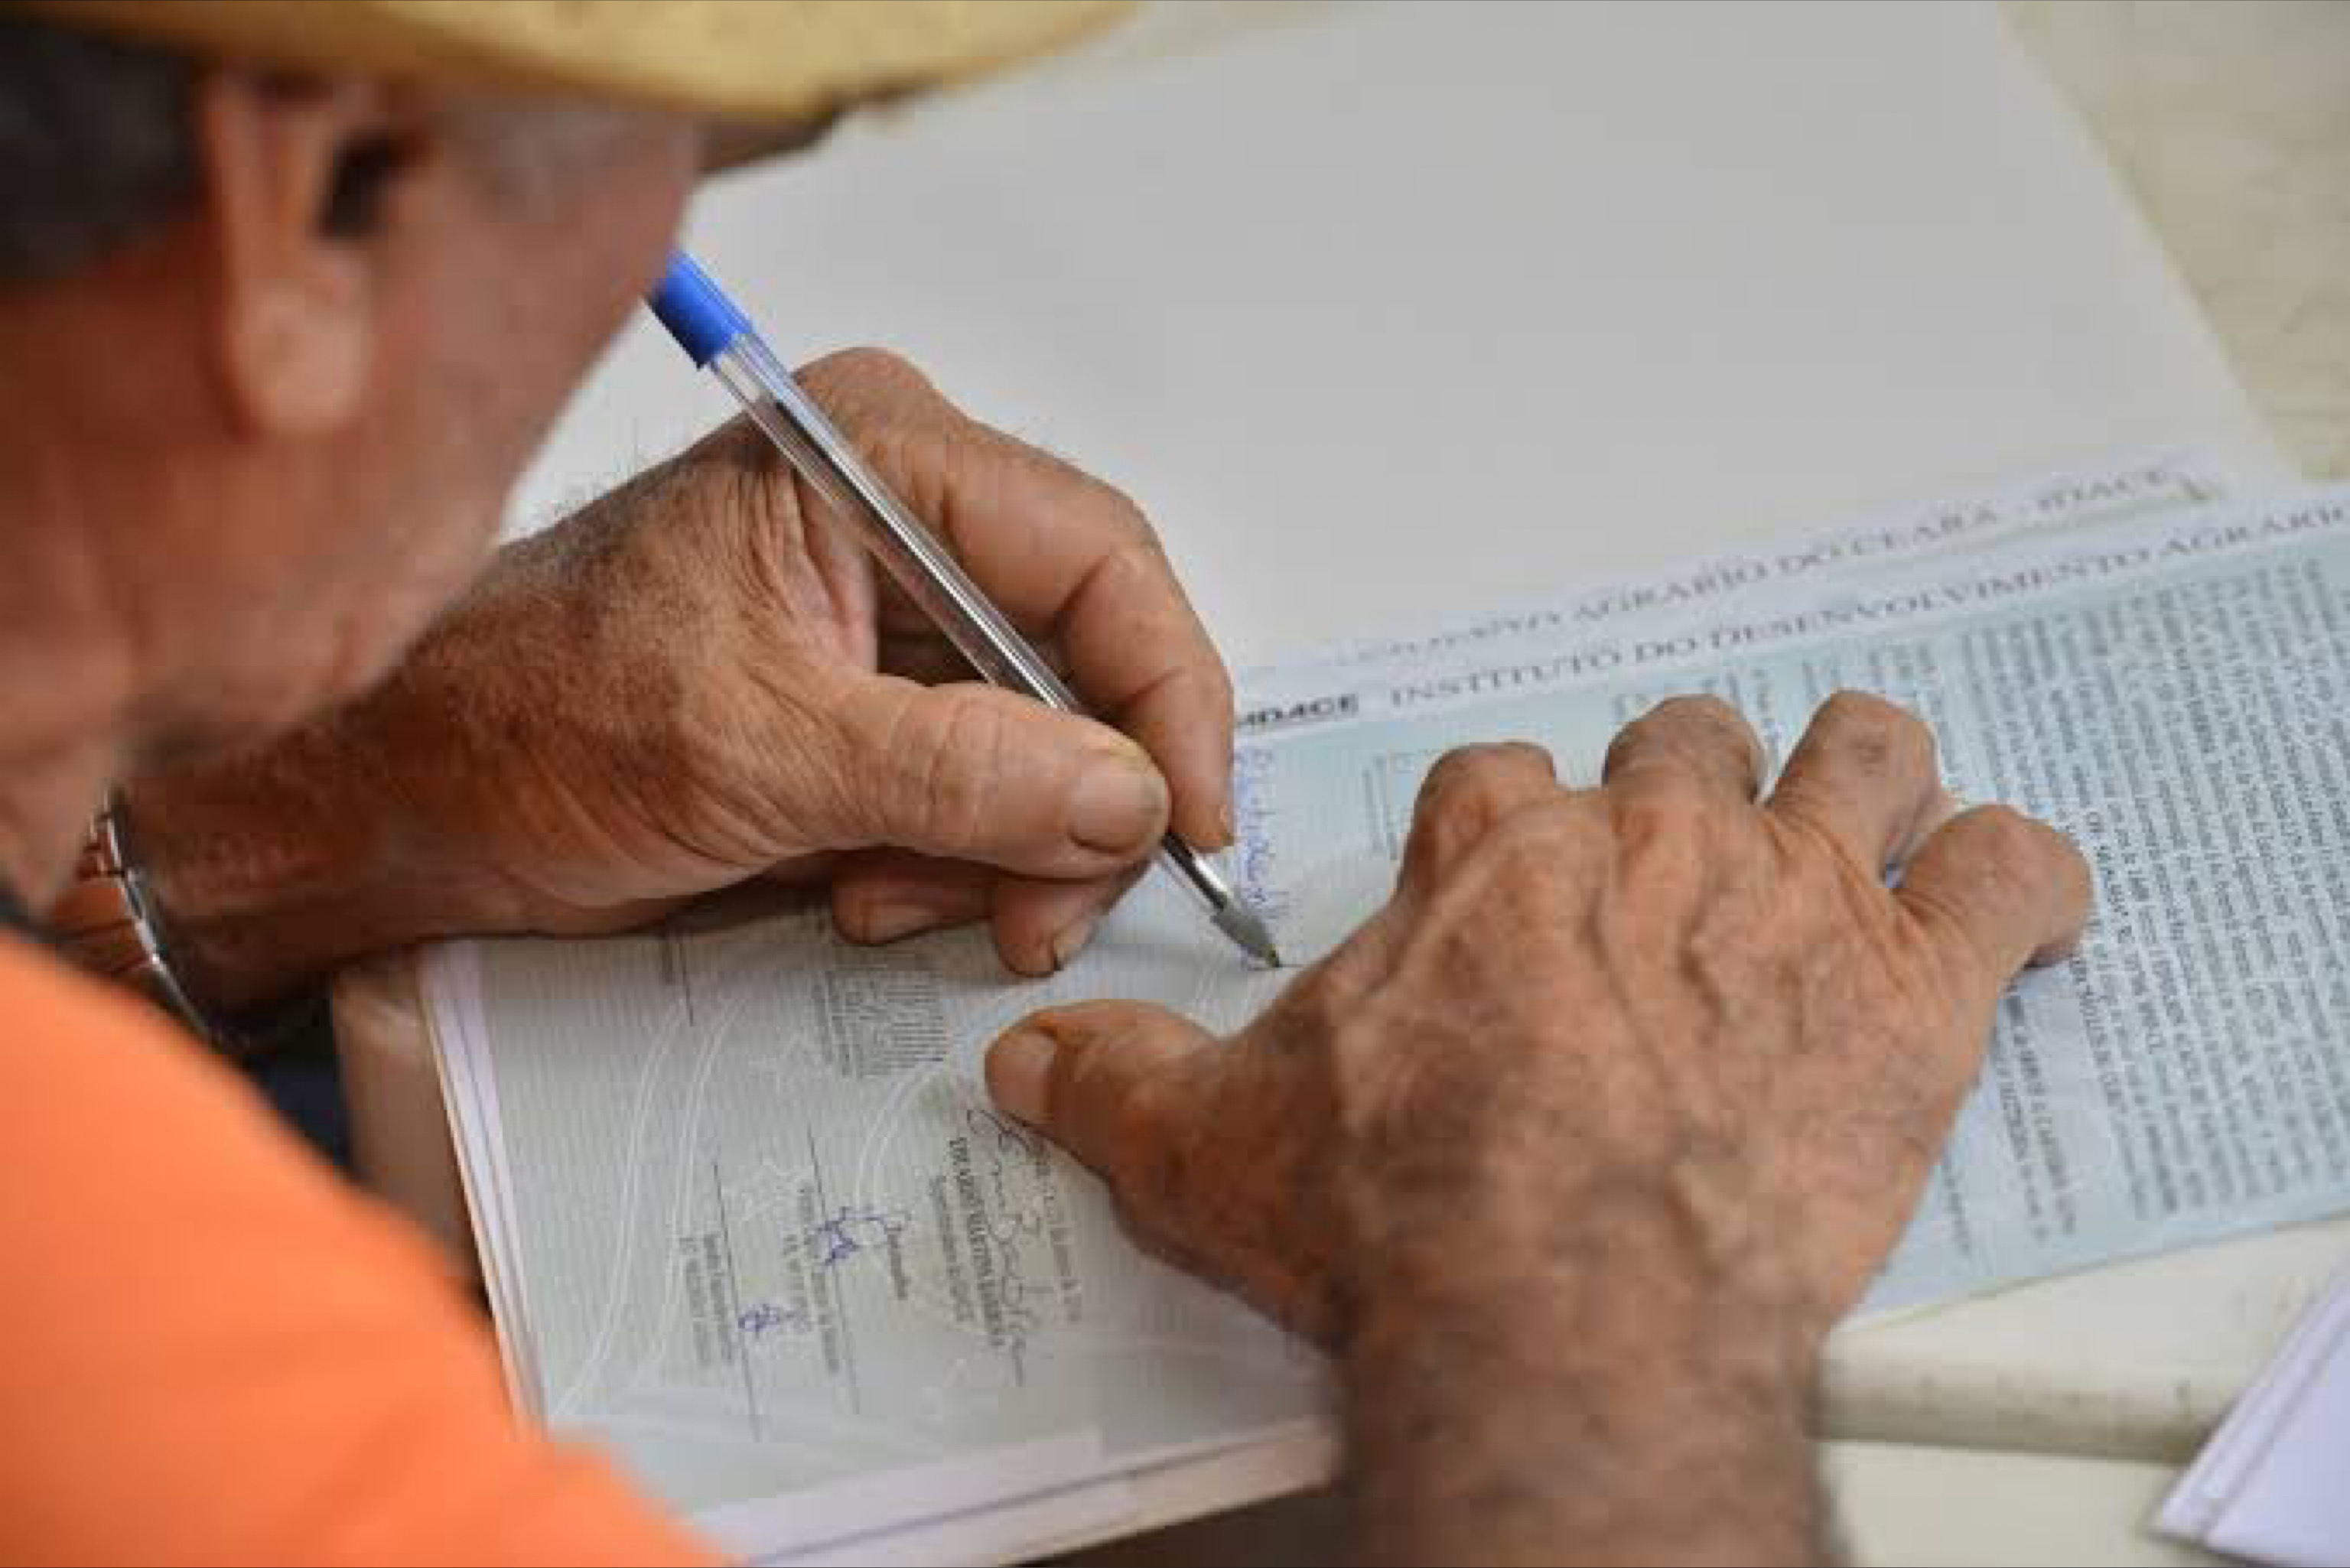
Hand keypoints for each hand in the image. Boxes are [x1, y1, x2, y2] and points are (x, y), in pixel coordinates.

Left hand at [130, 349, 1233, 1001]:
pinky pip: (981, 788)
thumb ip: (959, 771)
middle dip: (1071, 802)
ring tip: (887, 900)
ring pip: (1045, 740)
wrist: (412, 794)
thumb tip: (1130, 798)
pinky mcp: (872, 702)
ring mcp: (892, 616)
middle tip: (1034, 915)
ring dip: (997, 848)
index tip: (1191, 821)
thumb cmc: (531, 720)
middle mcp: (906, 517)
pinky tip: (856, 890)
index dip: (1168, 692)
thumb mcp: (758, 752)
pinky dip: (947, 861)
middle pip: (1088, 656)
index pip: (1098, 557)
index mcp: (881, 456)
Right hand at [984, 693, 2090, 1563]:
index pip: (1496, 777)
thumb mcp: (1211, 1146)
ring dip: (1865, 780)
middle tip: (1679, 862)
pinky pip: (2015, 875)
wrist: (1555, 1301)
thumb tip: (1022, 1061)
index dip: (1504, 827)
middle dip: (1684, 787)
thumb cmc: (1405, 1214)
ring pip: (1863, 754)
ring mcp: (1789, 899)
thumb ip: (1116, 1083)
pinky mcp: (1910, 990)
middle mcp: (1646, 845)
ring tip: (1861, 819)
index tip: (1504, 885)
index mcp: (1493, 864)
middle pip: (1685, 739)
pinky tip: (2012, 905)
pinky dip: (2024, 881)